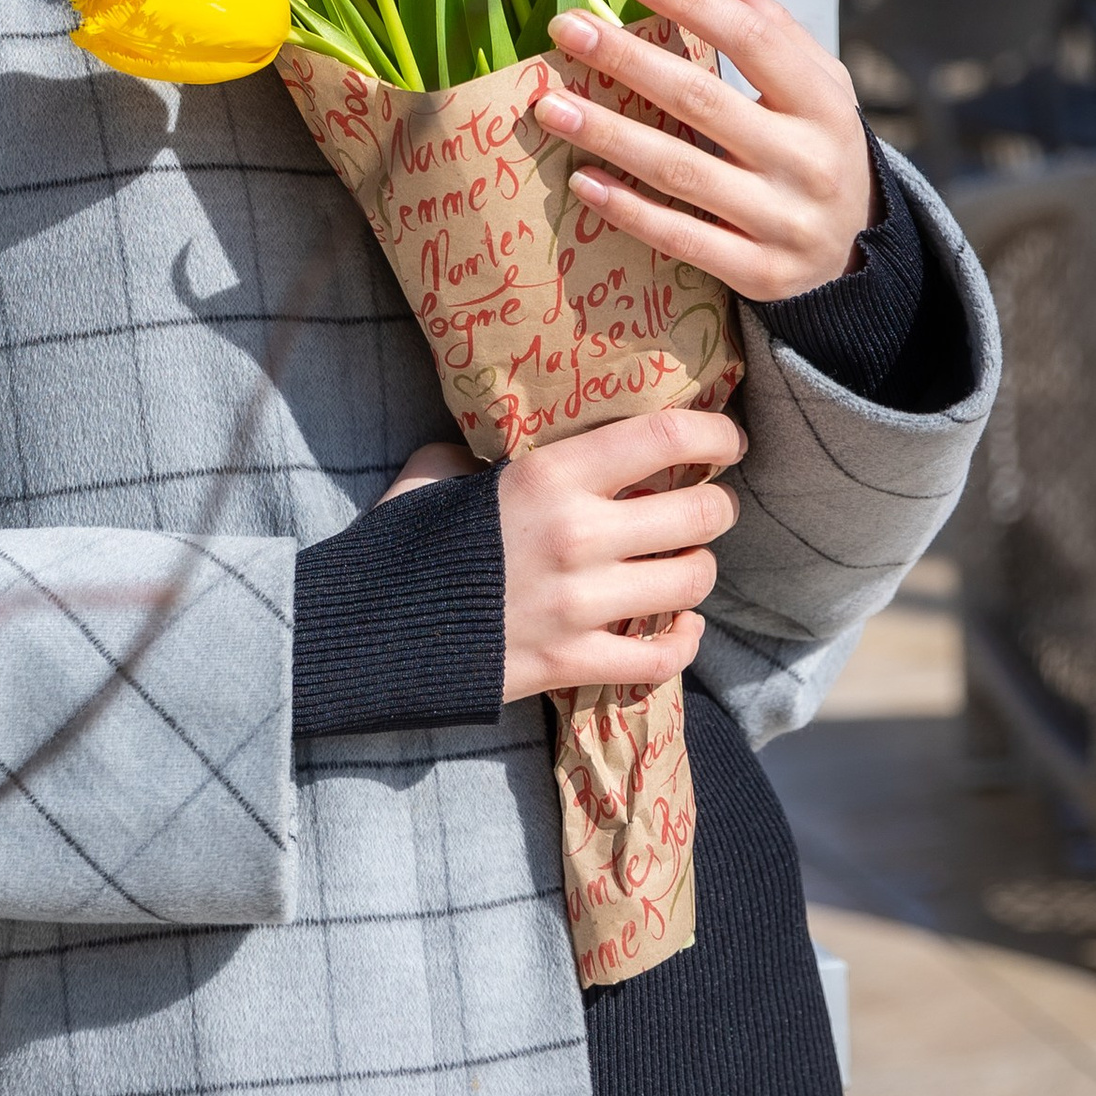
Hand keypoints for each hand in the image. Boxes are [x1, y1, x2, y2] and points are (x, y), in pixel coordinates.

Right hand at [368, 412, 742, 701]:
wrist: (368, 629)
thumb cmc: (404, 538)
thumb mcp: (443, 469)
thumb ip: (493, 450)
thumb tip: (524, 438)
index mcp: (548, 476)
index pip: (665, 437)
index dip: (714, 431)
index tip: (728, 438)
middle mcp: (576, 536)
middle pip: (699, 514)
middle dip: (715, 505)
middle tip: (708, 503)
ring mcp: (580, 606)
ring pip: (691, 583)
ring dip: (697, 571)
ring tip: (684, 563)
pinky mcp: (573, 663)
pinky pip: (664, 656)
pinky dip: (683, 640)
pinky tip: (679, 625)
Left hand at [530, 0, 872, 304]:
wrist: (862, 257)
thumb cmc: (822, 151)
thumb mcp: (820, 88)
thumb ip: (772, 28)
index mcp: (824, 105)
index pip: (752, 41)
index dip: (690, 2)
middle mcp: (807, 162)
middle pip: (703, 101)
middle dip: (627, 60)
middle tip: (566, 28)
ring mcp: (782, 221)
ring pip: (680, 171)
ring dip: (609, 134)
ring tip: (550, 106)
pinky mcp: (759, 273)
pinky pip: (681, 237)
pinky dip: (627, 209)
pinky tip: (581, 178)